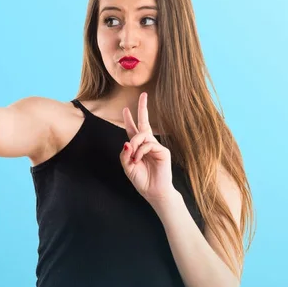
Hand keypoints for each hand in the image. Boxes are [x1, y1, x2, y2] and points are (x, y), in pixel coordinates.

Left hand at [119, 92, 176, 206]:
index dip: (129, 119)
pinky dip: (140, 152)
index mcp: (138, 147)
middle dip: (143, 108)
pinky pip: (148, 145)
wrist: (154, 192)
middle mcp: (147, 144)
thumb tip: (126, 142)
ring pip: (142, 136)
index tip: (125, 109)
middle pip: (144, 123)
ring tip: (133, 158)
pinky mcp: (162, 151)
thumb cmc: (142, 180)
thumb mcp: (127, 167)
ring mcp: (156, 146)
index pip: (133, 130)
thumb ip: (125, 154)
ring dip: (134, 145)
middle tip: (144, 94)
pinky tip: (138, 160)